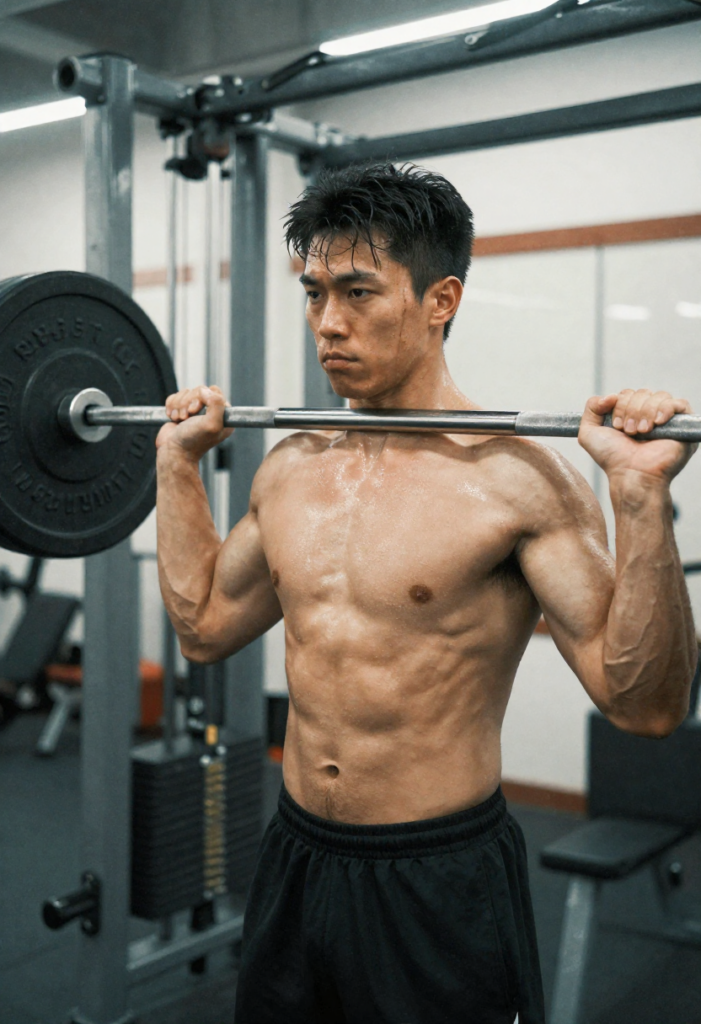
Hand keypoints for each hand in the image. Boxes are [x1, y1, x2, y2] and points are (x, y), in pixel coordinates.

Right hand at [156, 385, 232, 461]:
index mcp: (223, 415)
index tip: (195, 411)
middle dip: (187, 402)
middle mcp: (210, 412)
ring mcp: (195, 411)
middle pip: (198, 390)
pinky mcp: (181, 411)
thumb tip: (205, 390)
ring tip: (179, 420)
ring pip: (185, 392)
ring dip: (178, 406)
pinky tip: (173, 418)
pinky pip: (175, 397)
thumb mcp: (212, 424)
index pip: (214, 391)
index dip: (202, 397)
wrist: (173, 452)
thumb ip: (216, 403)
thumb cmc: (193, 442)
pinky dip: (171, 406)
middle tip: (186, 417)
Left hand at [578, 389, 696, 482]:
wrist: (631, 474)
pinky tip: (656, 424)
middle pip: (643, 393)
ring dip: (645, 412)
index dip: (620, 405)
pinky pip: (680, 403)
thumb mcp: (589, 432)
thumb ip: (591, 407)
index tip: (617, 426)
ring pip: (659, 396)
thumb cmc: (612, 459)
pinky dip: (665, 409)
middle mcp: (649, 416)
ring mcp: (668, 421)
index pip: (628, 393)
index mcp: (631, 416)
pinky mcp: (683, 426)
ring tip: (641, 432)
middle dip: (632, 410)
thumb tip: (611, 395)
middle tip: (629, 432)